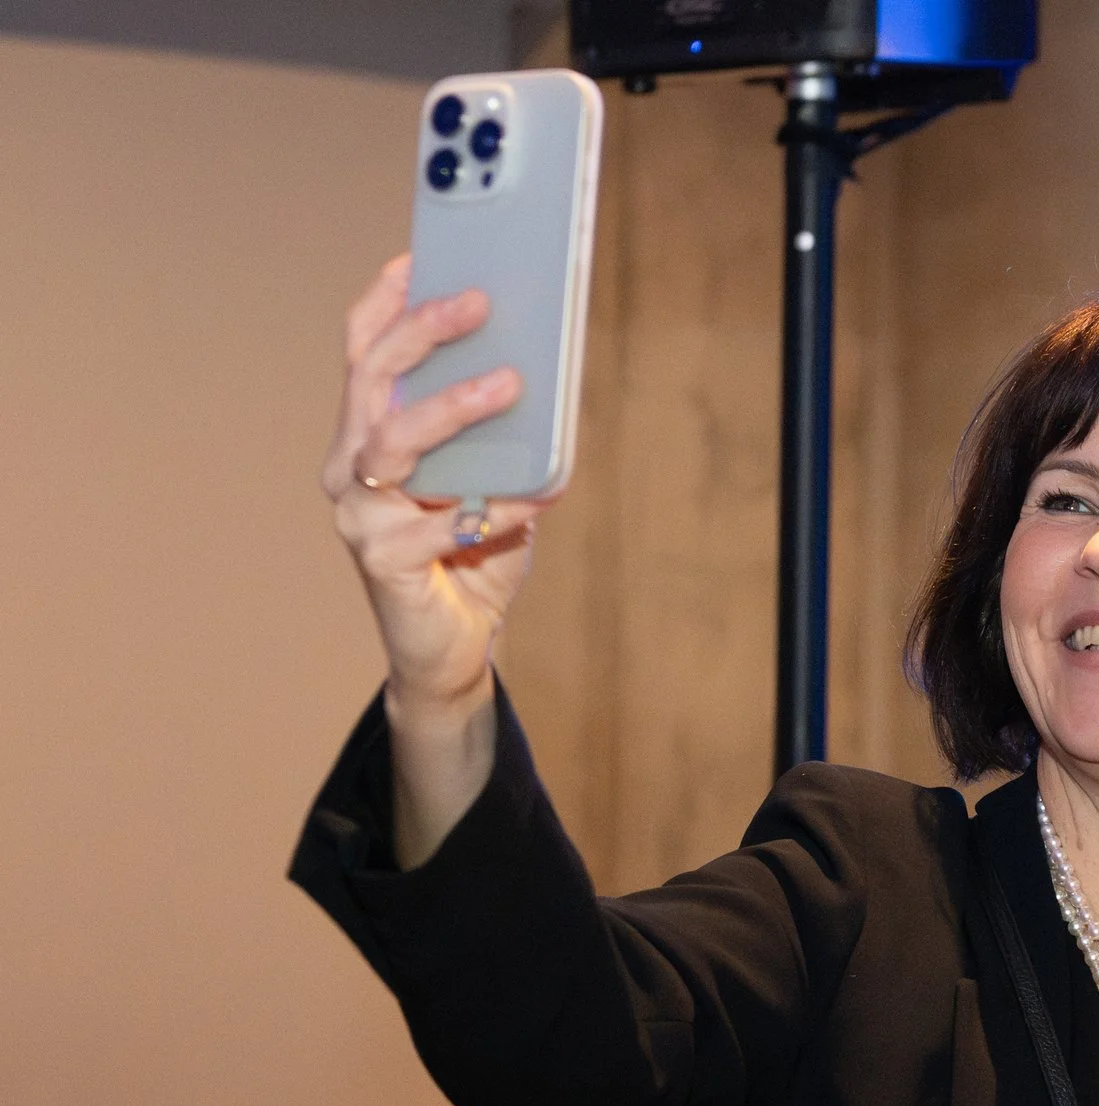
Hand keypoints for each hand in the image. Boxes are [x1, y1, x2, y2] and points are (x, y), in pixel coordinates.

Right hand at [320, 255, 557, 863]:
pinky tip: (528, 503)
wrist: (455, 648)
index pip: (361, 352)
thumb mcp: (492, 480)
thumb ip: (502, 435)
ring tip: (506, 383)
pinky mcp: (382, 561)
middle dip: (423, 332)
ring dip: (451, 407)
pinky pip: (439, 522)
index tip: (419, 256)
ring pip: (391, 441)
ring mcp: (358, 513)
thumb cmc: (472, 554)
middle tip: (478, 303)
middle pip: (371, 380)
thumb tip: (541, 372)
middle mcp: (348, 466)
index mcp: (366, 433)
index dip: (384, 302)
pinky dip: (490, 508)